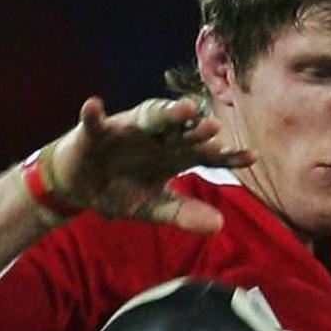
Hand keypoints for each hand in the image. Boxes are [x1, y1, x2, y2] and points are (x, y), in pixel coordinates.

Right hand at [46, 96, 251, 233]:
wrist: (80, 188)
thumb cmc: (121, 191)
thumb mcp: (153, 207)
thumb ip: (183, 213)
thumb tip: (219, 225)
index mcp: (173, 154)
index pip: (206, 153)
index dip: (226, 155)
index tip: (251, 157)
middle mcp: (155, 137)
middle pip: (181, 129)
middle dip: (197, 128)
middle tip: (215, 128)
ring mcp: (126, 131)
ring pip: (148, 116)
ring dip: (166, 112)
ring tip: (184, 108)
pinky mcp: (95, 132)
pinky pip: (94, 121)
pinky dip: (92, 114)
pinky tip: (93, 104)